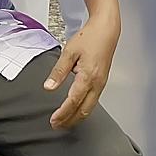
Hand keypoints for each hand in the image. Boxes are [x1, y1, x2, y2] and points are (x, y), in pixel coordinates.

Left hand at [45, 14, 119, 129]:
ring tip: (64, 121)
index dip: (63, 113)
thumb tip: (49, 87)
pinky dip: (84, 109)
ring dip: (77, 116)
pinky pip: (93, 101)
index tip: (53, 120)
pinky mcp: (102, 81)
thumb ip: (58, 71)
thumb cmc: (90, 38)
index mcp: (88, 76)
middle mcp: (97, 83)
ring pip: (90, 107)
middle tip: (57, 126)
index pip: (73, 101)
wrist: (107, 30)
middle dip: (70, 120)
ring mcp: (101, 83)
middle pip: (83, 109)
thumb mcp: (69, 52)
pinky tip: (77, 109)